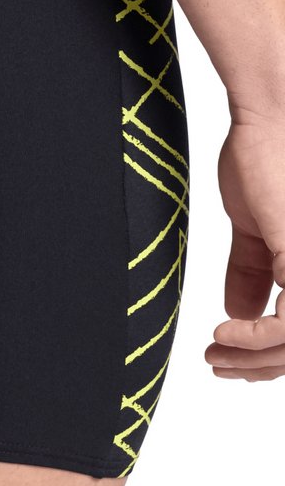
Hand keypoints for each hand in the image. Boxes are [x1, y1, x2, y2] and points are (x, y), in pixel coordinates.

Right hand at [204, 116, 284, 380]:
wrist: (271, 118)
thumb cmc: (264, 157)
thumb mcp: (255, 228)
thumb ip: (252, 271)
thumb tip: (237, 311)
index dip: (268, 354)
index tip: (227, 356)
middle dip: (260, 366)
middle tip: (218, 366)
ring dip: (254, 359)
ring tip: (215, 355)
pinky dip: (256, 338)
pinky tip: (224, 334)